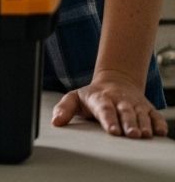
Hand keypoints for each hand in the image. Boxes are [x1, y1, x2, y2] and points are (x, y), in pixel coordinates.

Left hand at [51, 70, 168, 137]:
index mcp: (101, 98)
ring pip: (141, 114)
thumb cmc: (92, 95)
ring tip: (144, 135)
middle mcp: (119, 100)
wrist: (116, 81)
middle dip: (129, 124)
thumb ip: (64, 109)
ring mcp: (134, 104)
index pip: (105, 109)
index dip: (109, 120)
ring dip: (143, 125)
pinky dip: (158, 123)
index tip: (113, 131)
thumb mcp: (74, 98)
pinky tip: (159, 132)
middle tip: (132, 135)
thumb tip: (56, 122)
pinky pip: (155, 115)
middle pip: (125, 112)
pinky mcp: (147, 108)